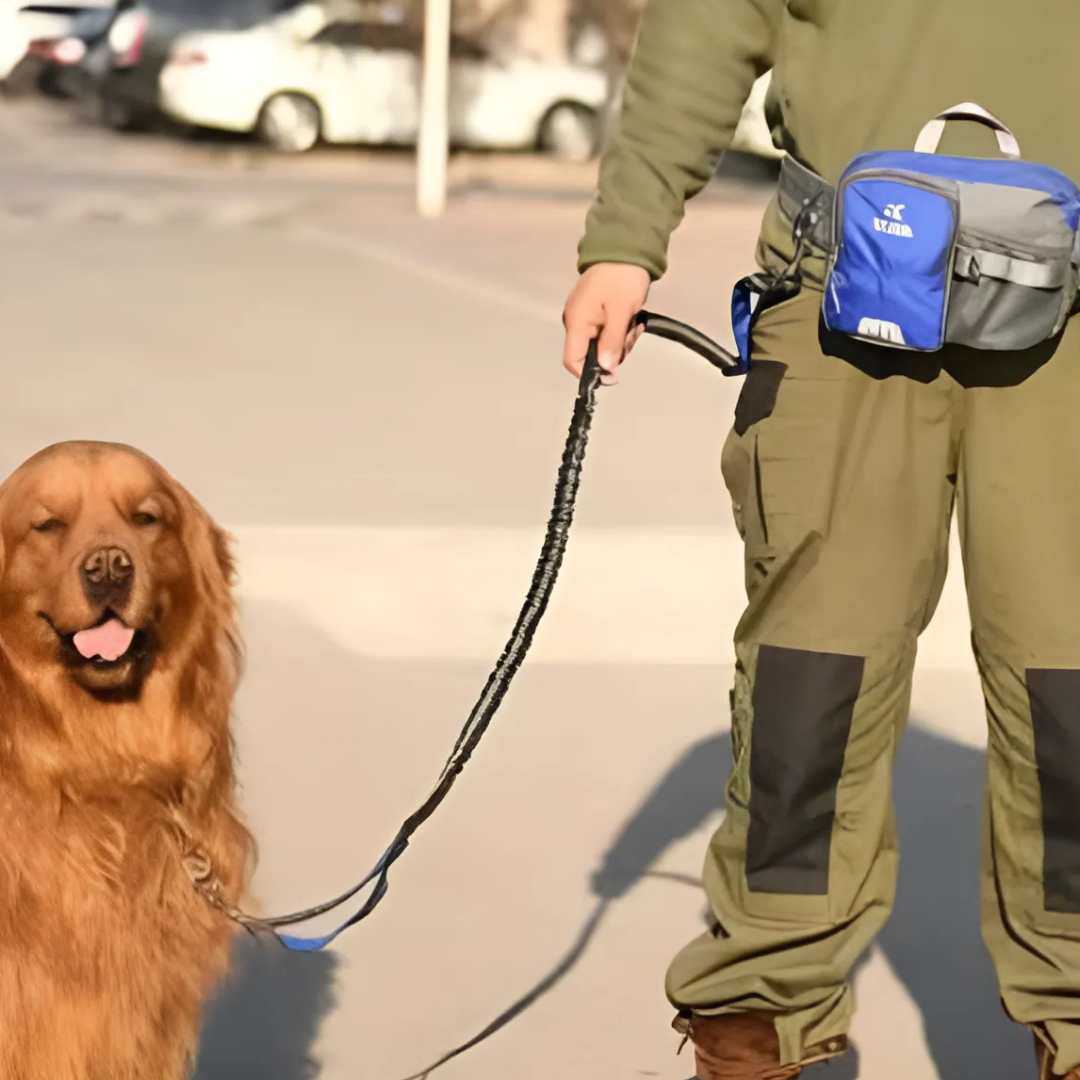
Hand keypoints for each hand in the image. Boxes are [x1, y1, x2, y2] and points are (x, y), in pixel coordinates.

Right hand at [562, 263, 650, 385]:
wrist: (626, 247)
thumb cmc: (622, 278)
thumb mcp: (620, 312)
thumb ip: (612, 342)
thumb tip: (605, 369)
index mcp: (576, 322)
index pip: (572, 361)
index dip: (590, 373)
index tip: (613, 373)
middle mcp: (576, 322)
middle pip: (591, 354)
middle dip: (615, 351)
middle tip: (632, 332)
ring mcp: (586, 316)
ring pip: (603, 344)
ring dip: (622, 339)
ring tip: (634, 321)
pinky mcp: (596, 311)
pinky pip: (607, 331)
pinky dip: (621, 329)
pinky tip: (632, 317)